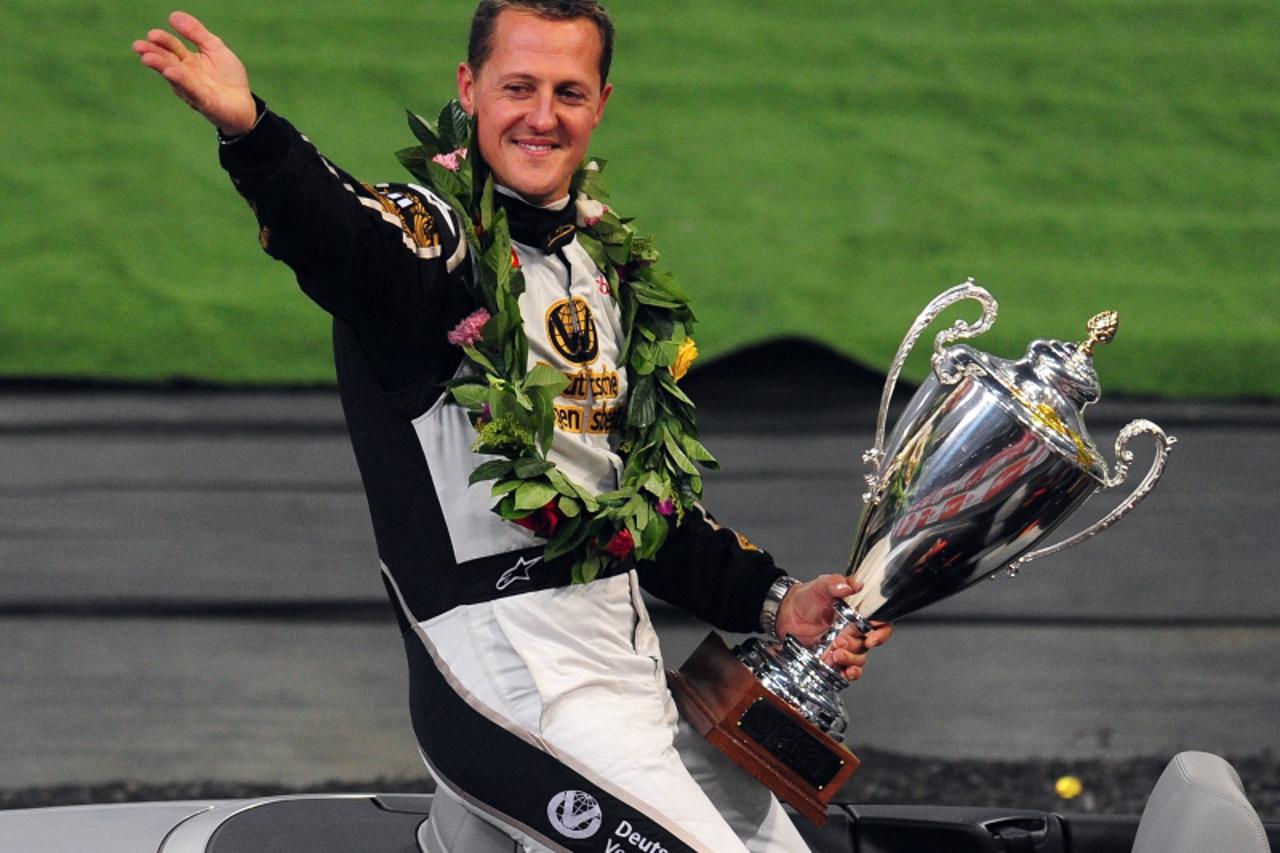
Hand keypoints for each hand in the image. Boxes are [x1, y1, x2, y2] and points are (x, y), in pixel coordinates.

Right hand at [132, 11, 256, 135]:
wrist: (245, 105)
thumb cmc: (228, 77)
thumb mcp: (214, 48)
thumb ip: (196, 33)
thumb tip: (173, 15)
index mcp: (187, 61)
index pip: (172, 48)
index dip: (162, 41)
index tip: (151, 34)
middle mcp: (186, 76)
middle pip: (168, 62)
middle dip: (153, 54)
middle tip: (138, 46)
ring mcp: (193, 90)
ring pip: (176, 77)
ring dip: (161, 67)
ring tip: (148, 58)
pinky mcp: (205, 102)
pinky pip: (192, 91)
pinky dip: (181, 82)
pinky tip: (171, 73)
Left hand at [774, 573, 892, 681]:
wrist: (784, 613)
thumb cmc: (806, 598)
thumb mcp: (820, 586)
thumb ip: (836, 583)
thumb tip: (854, 584)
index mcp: (856, 614)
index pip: (880, 625)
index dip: (882, 634)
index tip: (872, 639)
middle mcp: (853, 632)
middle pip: (867, 645)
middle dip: (856, 647)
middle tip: (839, 642)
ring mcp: (843, 647)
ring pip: (858, 660)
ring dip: (850, 661)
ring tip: (835, 655)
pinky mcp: (831, 659)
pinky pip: (845, 670)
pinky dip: (846, 674)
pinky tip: (841, 673)